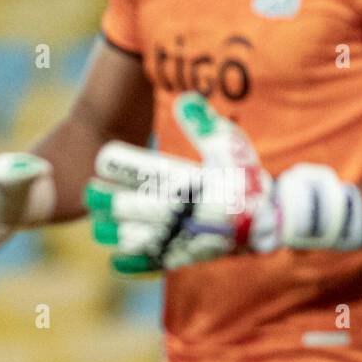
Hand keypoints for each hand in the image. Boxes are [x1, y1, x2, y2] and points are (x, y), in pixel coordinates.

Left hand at [86, 92, 361, 273]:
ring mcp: (184, 238)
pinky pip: (155, 263)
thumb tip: (184, 99)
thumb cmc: (247, 179)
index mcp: (191, 182)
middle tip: (88, 193)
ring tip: (97, 224)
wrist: (273, 221)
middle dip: (106, 200)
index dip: (121, 165)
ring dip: (114, 231)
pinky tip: (114, 259)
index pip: (147, 172)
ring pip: (137, 237)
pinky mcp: (188, 257)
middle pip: (132, 207)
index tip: (101, 159)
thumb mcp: (230, 148)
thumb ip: (205, 125)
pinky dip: (134, 262)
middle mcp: (184, 212)